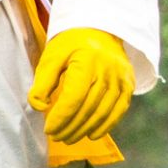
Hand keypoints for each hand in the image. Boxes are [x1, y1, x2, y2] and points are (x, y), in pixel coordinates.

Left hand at [29, 28, 132, 143]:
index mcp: (87, 61)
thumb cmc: (71, 45)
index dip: (60, 118)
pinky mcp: (128, 85)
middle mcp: (107, 70)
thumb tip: (38, 106)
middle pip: (87, 108)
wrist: (100, 29)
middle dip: (69, 127)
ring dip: (84, 130)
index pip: (73, 98)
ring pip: (102, 113)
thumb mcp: (52, 57)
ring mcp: (121, 79)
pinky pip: (118, 111)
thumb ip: (42, 82)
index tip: (48, 129)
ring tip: (69, 137)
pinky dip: (105, 126)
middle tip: (56, 136)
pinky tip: (91, 135)